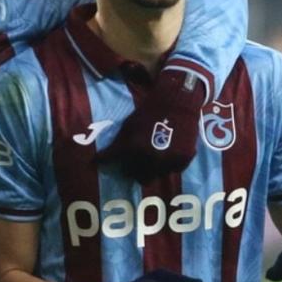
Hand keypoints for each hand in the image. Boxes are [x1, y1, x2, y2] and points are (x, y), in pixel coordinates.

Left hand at [97, 68, 204, 184]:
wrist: (177, 103)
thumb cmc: (148, 113)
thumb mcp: (128, 126)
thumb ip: (116, 146)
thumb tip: (98, 160)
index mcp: (133, 148)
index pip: (111, 162)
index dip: (105, 161)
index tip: (99, 162)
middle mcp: (151, 159)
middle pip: (139, 178)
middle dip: (137, 171)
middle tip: (137, 162)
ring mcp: (168, 161)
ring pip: (156, 176)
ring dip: (153, 169)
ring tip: (153, 156)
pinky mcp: (183, 161)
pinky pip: (172, 171)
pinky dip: (168, 165)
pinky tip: (166, 153)